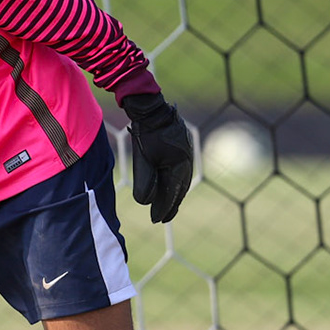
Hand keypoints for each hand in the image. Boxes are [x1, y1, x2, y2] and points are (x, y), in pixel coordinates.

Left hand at [122, 94, 192, 223]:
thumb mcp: (143, 158)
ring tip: (165, 208)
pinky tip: (167, 186)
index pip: (173, 192)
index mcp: (181, 164)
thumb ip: (145, 180)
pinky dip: (173, 181)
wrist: (151, 108)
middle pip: (179, 189)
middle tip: (162, 219)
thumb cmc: (146, 132)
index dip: (165, 208)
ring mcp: (185, 154)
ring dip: (173, 194)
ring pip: (180, 180)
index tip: (156, 220)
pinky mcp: (180, 149)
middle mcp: (187, 161)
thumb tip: (146, 202)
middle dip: (170, 205)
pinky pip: (178, 171)